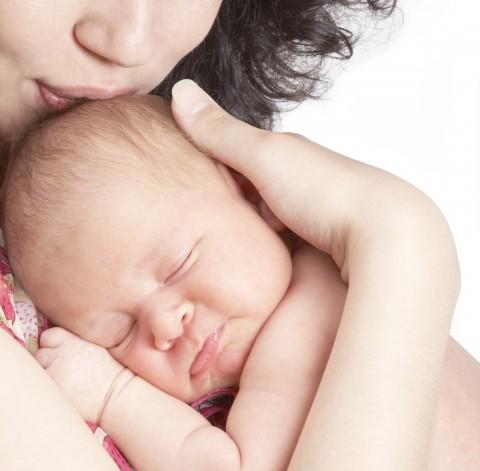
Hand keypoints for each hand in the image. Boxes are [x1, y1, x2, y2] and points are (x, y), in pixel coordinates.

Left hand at [35, 327, 125, 423]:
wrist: (116, 395)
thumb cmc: (111, 373)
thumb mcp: (96, 348)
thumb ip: (76, 344)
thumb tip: (62, 345)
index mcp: (73, 342)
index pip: (49, 336)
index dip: (51, 345)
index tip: (58, 353)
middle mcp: (60, 355)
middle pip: (39, 354)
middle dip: (46, 362)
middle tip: (59, 372)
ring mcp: (54, 373)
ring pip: (36, 373)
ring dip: (45, 377)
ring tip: (61, 384)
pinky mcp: (51, 391)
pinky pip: (39, 390)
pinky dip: (46, 392)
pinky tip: (61, 394)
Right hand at [171, 79, 412, 276]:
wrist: (382, 233)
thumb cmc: (326, 189)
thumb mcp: (264, 156)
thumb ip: (222, 132)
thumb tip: (181, 90)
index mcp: (282, 153)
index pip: (231, 151)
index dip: (206, 162)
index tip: (184, 176)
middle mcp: (295, 178)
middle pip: (246, 186)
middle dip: (227, 197)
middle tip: (200, 216)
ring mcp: (306, 209)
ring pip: (262, 215)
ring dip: (246, 224)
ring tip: (225, 241)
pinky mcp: (314, 240)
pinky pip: (277, 239)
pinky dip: (264, 244)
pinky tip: (256, 256)